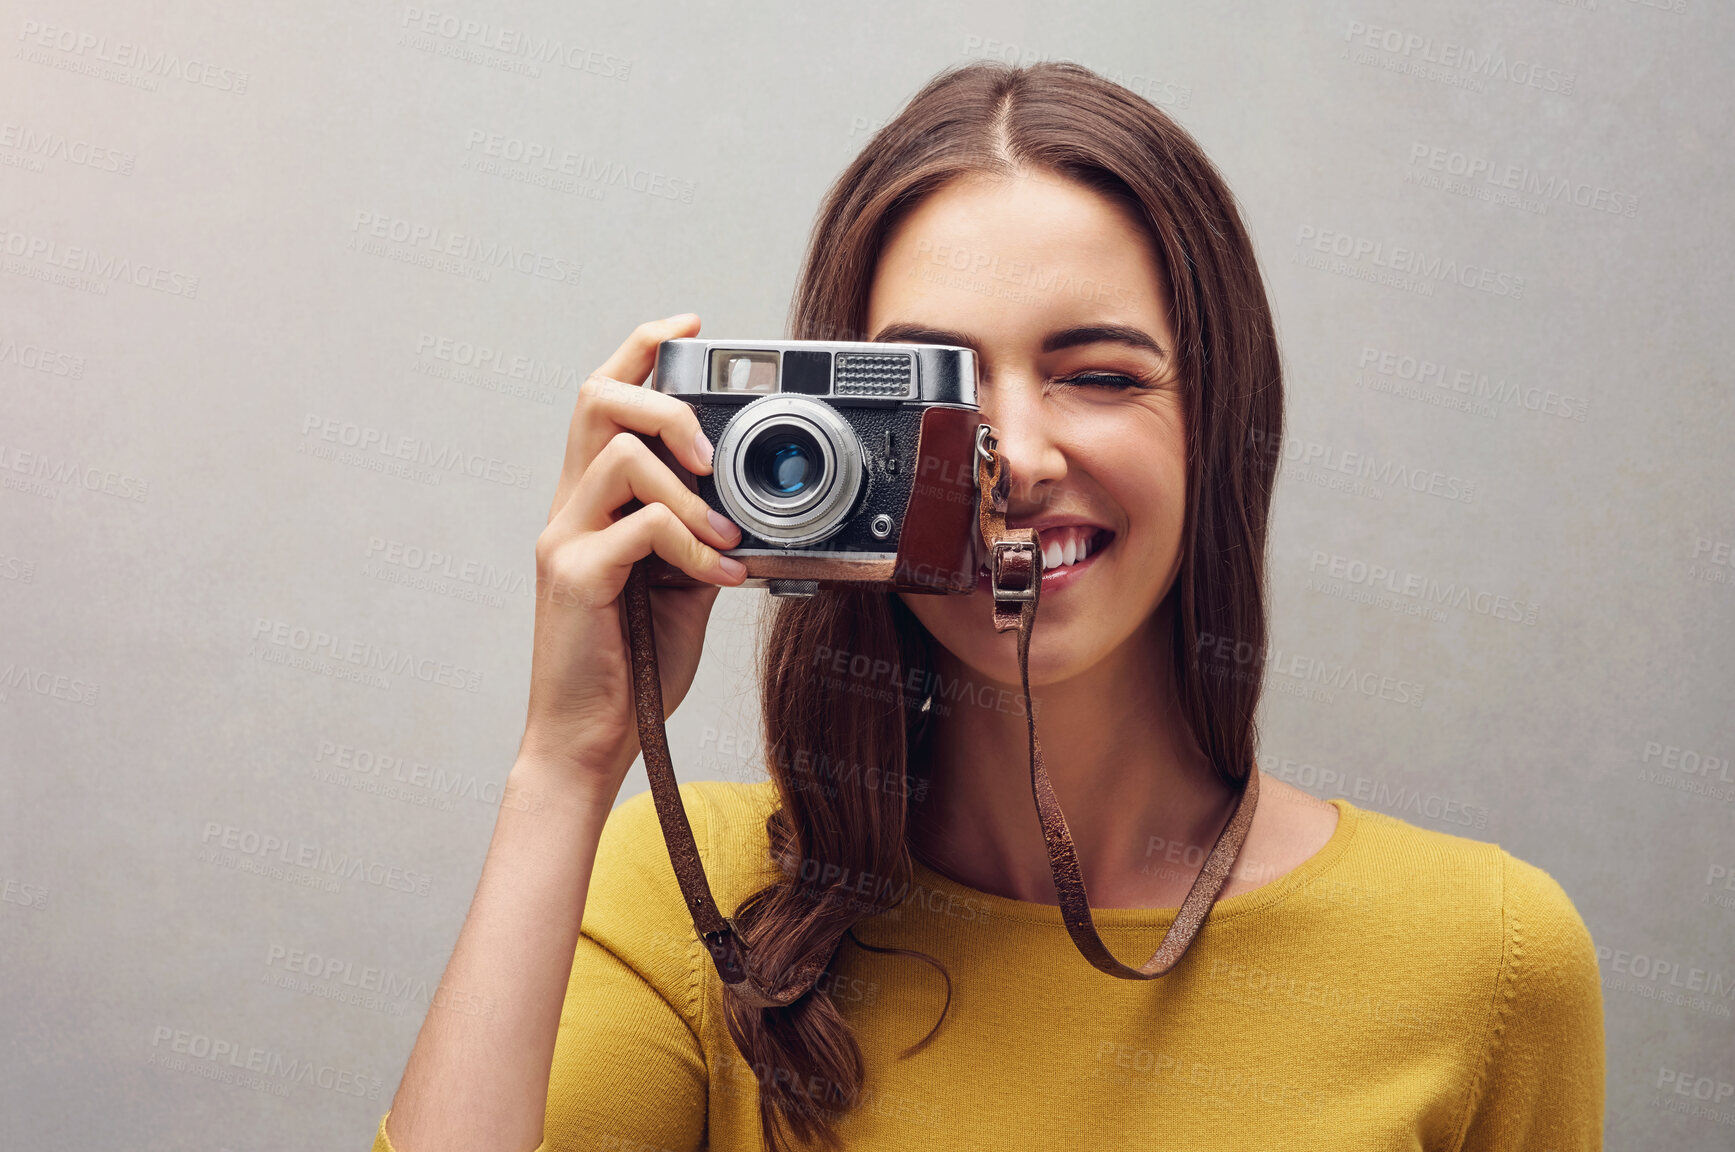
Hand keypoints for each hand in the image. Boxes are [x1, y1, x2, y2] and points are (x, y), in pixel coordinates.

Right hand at [518, 314, 744, 799]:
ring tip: (725, 536)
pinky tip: (720, 581)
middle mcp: (568, 509)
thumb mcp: (680, 589)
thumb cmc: (631, 666)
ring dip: (688, 491)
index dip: (644, 349)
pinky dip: (693, 549)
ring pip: (620, 457)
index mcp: (592, 503)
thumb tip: (747, 510)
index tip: (691, 325)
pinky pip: (640, 531)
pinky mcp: (573, 578)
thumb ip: (700, 540)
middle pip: (596, 398)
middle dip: (665, 400)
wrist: (589, 740)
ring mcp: (564, 540)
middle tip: (711, 449)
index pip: (605, 397)